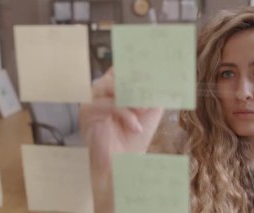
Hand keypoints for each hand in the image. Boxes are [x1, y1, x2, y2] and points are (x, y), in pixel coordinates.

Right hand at [79, 67, 163, 212]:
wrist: (124, 163)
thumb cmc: (135, 137)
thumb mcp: (150, 109)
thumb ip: (154, 91)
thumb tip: (165, 74)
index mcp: (115, 86)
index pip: (123, 66)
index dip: (137, 64)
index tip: (154, 62)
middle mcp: (101, 89)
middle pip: (118, 73)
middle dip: (137, 84)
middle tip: (149, 97)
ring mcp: (92, 99)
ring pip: (112, 85)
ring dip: (132, 98)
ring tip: (143, 111)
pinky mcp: (87, 111)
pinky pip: (108, 104)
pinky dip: (125, 114)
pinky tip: (134, 126)